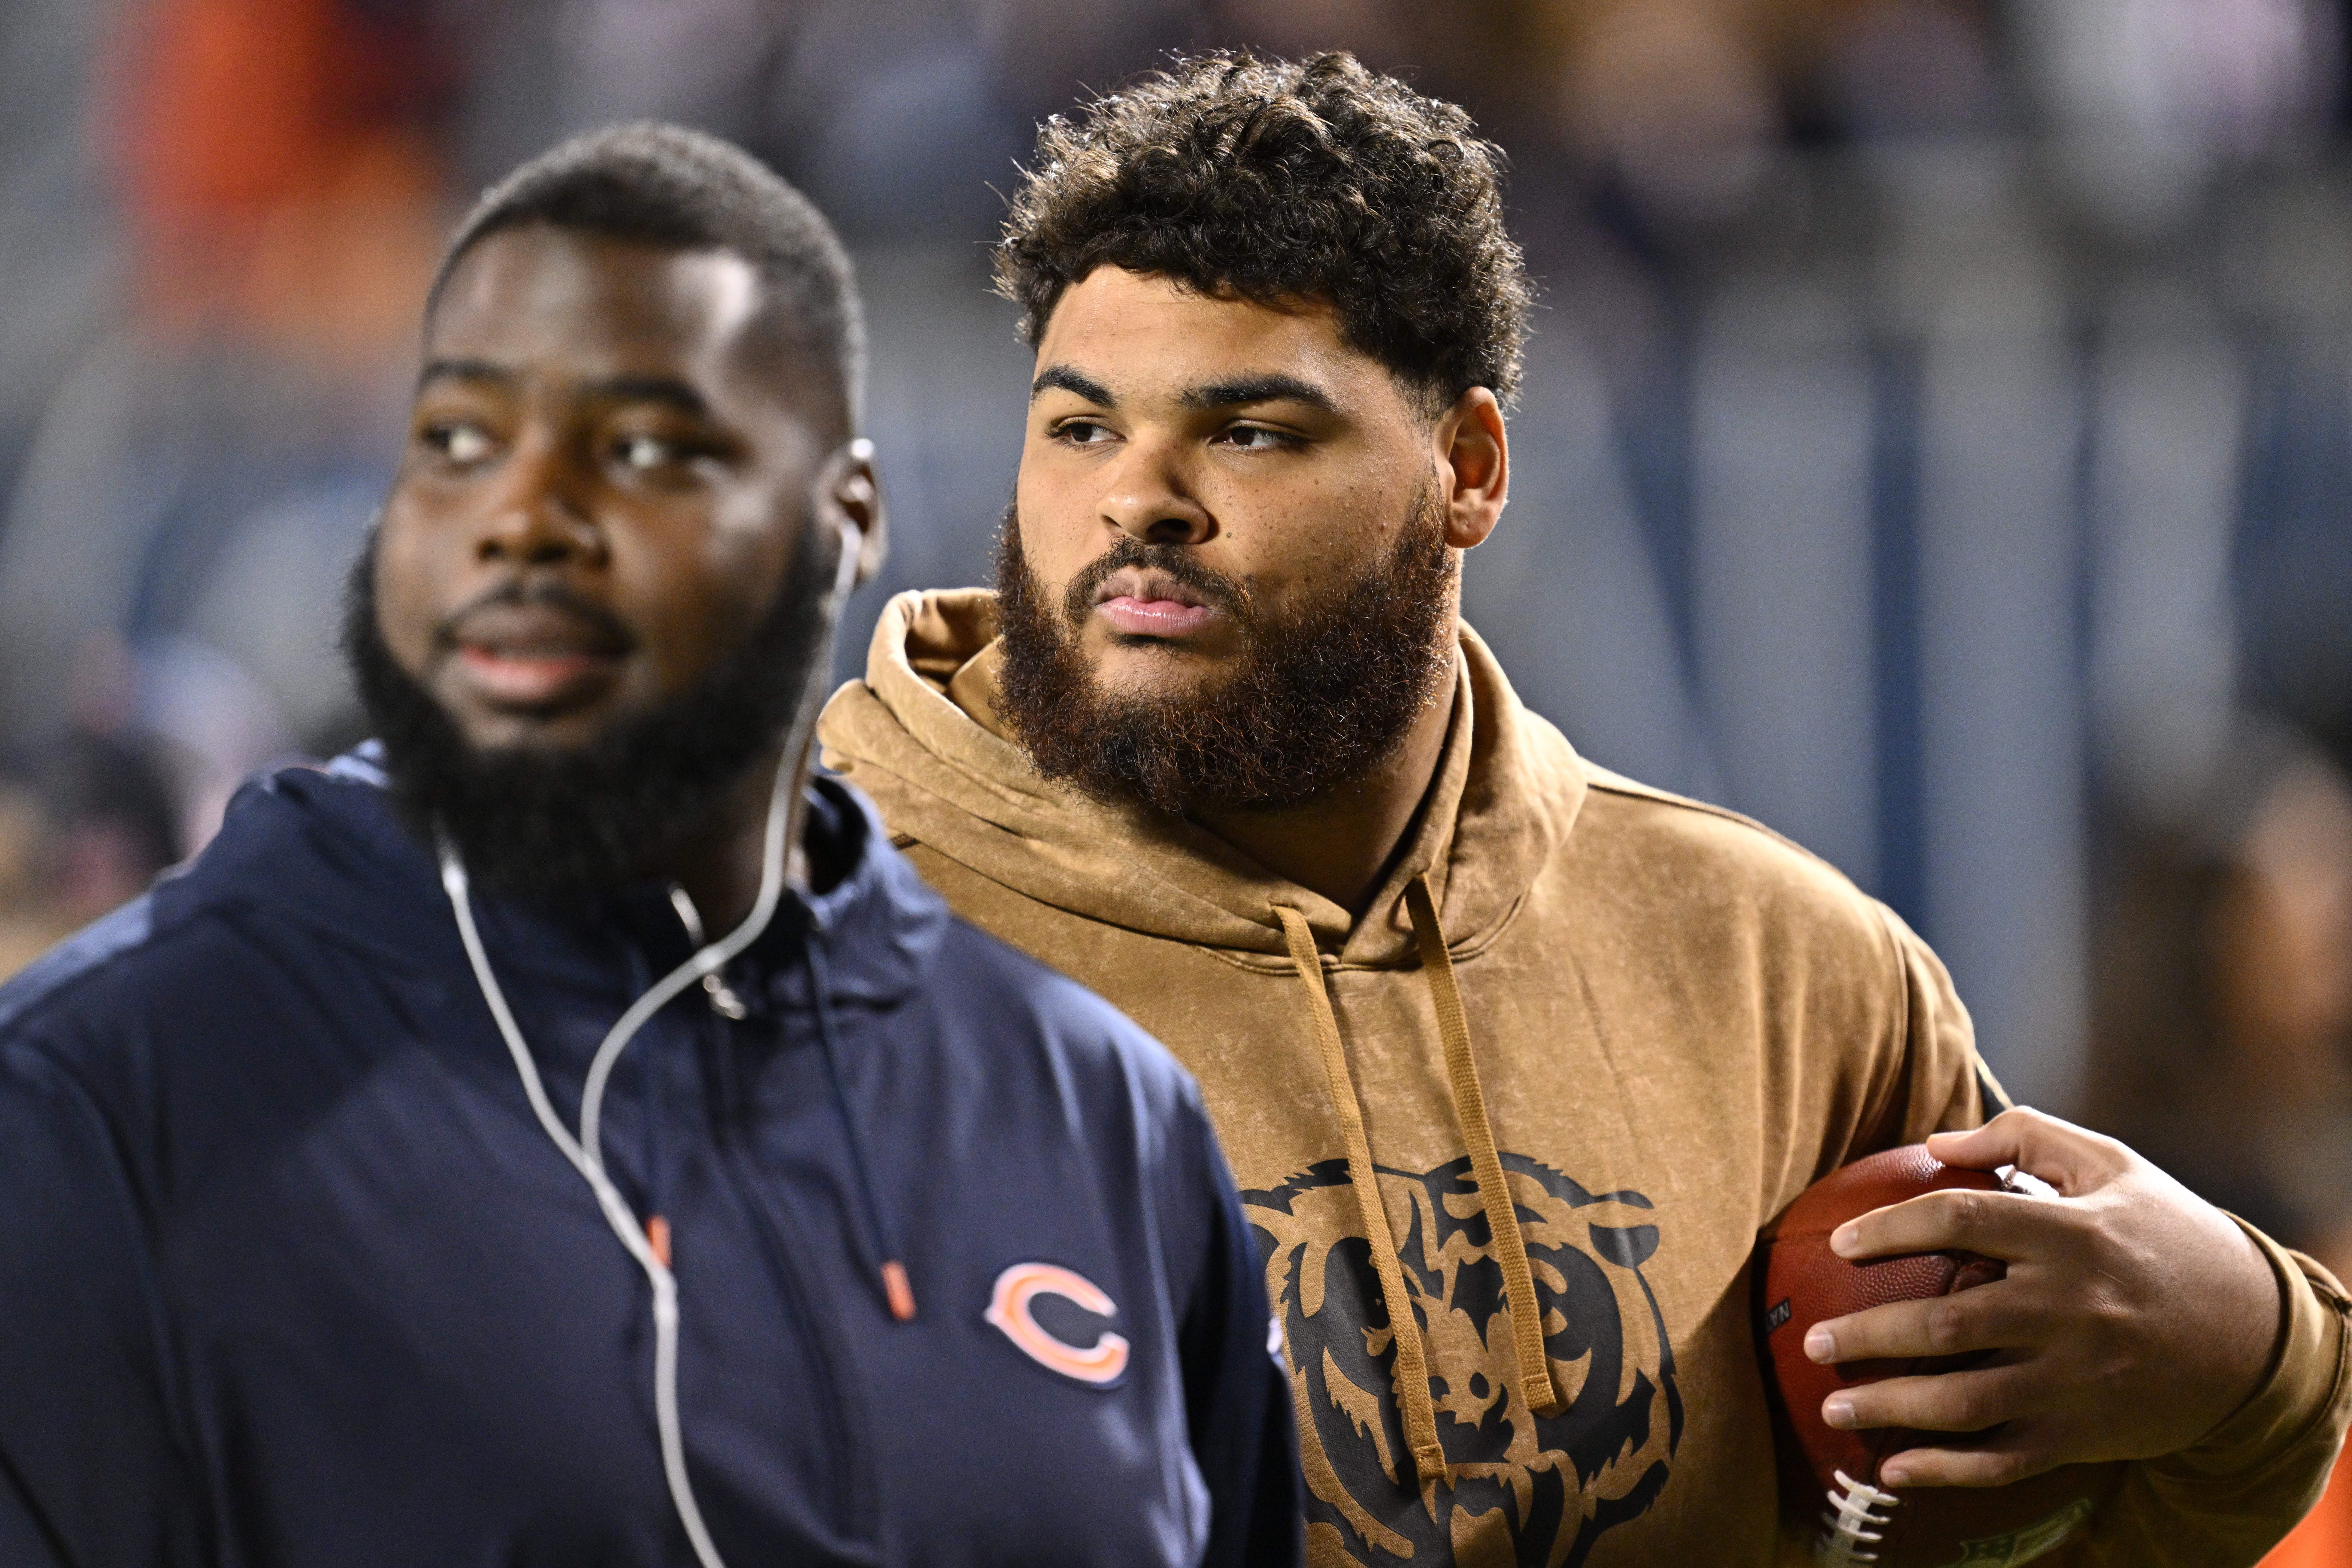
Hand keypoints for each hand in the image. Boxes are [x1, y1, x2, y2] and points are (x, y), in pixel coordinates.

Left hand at [1803, 1107, 2281, 1486]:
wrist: (2257, 1331)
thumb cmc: (2168, 1233)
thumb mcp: (2110, 1165)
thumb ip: (2024, 1135)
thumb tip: (1936, 1140)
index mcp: (2068, 1236)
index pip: (1958, 1220)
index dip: (1889, 1228)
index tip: (1840, 1244)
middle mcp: (2067, 1309)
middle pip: (1945, 1321)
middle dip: (1866, 1333)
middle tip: (1813, 1338)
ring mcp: (2075, 1378)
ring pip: (1963, 1401)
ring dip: (1888, 1405)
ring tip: (1830, 1402)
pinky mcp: (2085, 1432)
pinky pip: (2002, 1460)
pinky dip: (1943, 1470)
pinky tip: (1892, 1468)